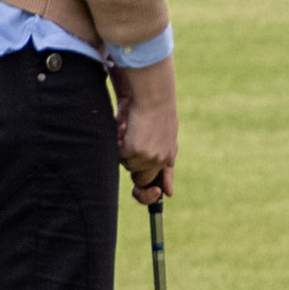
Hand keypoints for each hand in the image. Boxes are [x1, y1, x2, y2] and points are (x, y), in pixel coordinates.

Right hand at [114, 62, 177, 202]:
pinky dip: (119, 142)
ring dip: (125, 149)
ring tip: (132, 129)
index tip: (157, 193)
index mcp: (169, 154)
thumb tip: (169, 193)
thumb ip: (165, 161)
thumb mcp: (165, 137)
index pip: (163, 179)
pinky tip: (127, 127)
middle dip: (133, 167)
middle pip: (141, 180)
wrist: (155, 96)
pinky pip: (119, 154)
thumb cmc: (157, 110)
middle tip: (130, 148)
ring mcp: (148, 157)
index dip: (153, 192)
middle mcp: (160, 160)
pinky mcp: (134, 150)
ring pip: (127, 165)